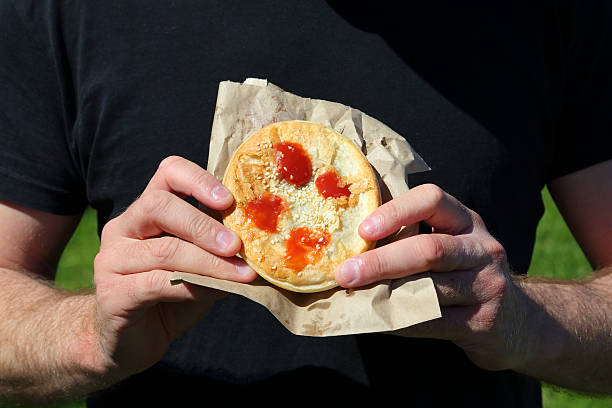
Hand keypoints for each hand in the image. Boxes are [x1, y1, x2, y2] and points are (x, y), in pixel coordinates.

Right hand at [92, 156, 256, 378]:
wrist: (132, 342)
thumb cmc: (172, 297)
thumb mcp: (199, 262)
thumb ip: (216, 245)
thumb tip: (259, 236)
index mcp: (146, 211)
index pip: (168, 173)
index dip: (198, 180)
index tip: (229, 201)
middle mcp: (123, 228)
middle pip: (158, 205)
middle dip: (203, 225)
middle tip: (237, 246)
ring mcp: (111, 260)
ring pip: (165, 250)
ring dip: (209, 262)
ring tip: (242, 275)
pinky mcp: (111, 294)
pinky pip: (156, 284)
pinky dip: (194, 288)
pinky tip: (219, 293)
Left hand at [334, 184, 527, 370]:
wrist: (516, 323)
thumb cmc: (463, 275)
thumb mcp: (448, 246)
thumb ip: (411, 240)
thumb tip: (350, 249)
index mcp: (466, 221)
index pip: (433, 198)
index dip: (396, 211)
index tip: (363, 230)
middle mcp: (482, 248)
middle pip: (429, 249)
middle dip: (381, 261)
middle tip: (345, 273)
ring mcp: (487, 285)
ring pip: (430, 287)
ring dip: (385, 293)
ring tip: (353, 295)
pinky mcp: (483, 321)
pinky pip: (431, 320)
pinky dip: (398, 319)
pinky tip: (377, 318)